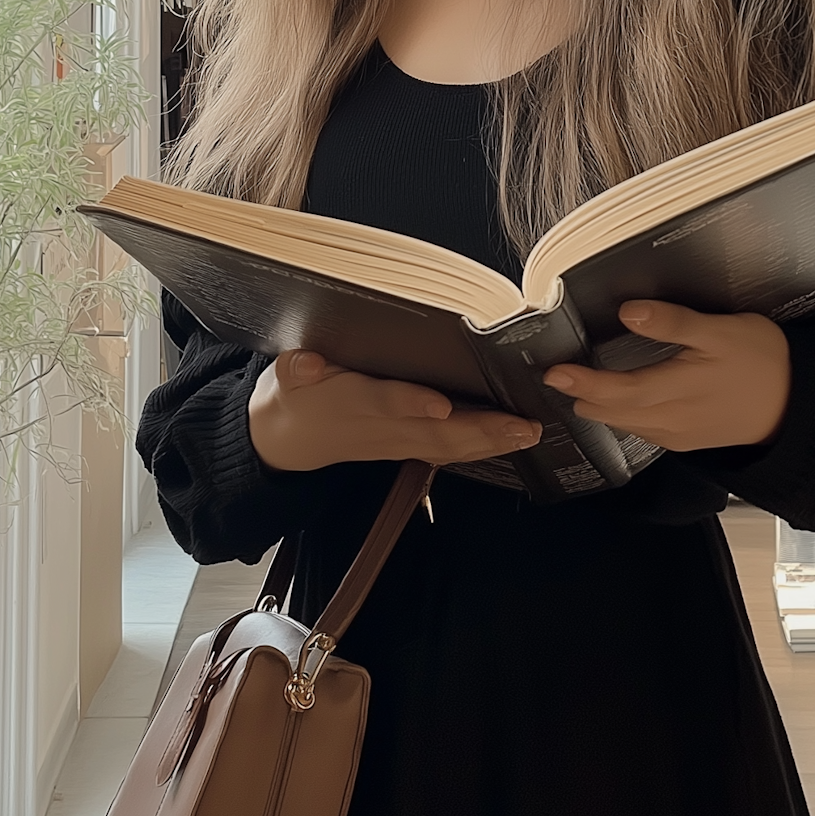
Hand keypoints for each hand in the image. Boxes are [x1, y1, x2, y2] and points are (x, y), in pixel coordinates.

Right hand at [249, 348, 543, 471]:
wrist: (286, 439)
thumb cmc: (294, 397)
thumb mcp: (284, 379)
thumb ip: (294, 369)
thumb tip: (304, 364)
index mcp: (352, 403)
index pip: (385, 402)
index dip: (412, 405)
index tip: (441, 406)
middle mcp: (381, 429)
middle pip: (433, 434)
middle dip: (479, 431)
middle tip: (522, 425)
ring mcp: (396, 443)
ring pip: (448, 447)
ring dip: (490, 442)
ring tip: (530, 432)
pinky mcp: (406, 448)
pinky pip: (449, 451)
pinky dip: (482, 447)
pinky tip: (513, 439)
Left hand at [543, 299, 791, 452]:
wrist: (798, 405)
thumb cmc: (763, 361)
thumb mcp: (721, 331)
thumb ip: (673, 322)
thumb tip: (627, 313)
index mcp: (676, 390)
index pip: (616, 391)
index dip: (582, 382)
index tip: (554, 371)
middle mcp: (672, 420)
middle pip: (615, 412)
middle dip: (584, 396)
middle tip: (556, 378)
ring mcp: (680, 434)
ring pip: (628, 424)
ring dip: (602, 408)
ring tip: (579, 391)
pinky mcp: (690, 440)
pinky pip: (646, 431)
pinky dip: (624, 417)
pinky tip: (621, 405)